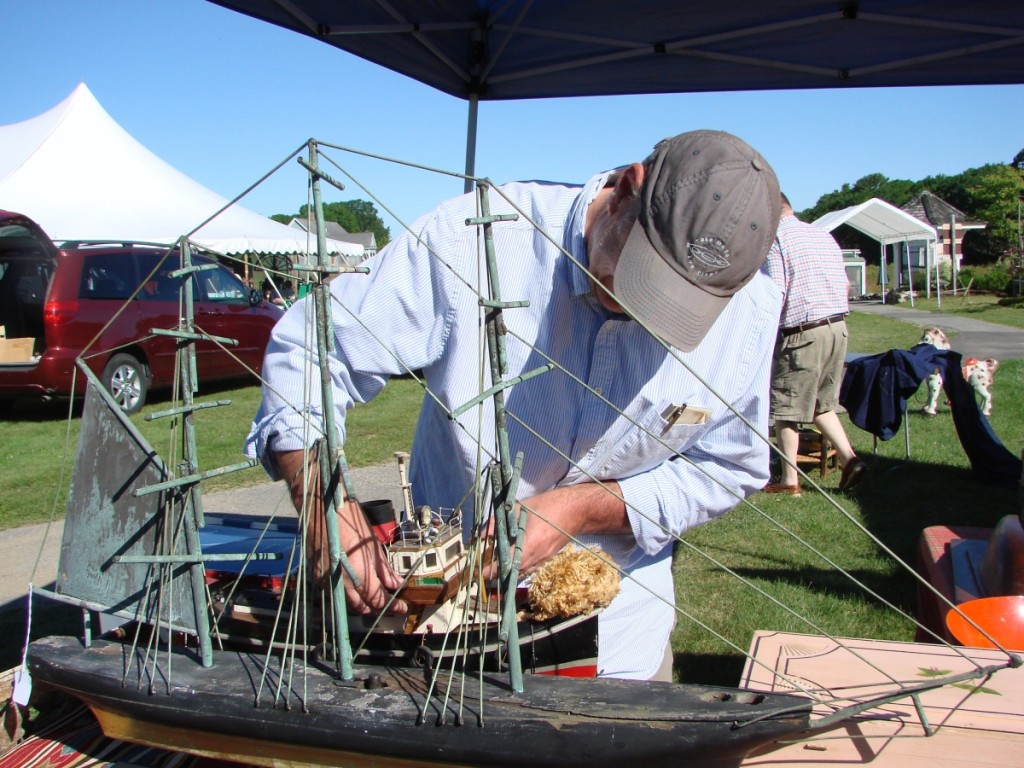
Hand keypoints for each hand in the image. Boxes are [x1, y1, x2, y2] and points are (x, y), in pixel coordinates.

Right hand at [276, 449, 406, 614]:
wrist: (321, 507)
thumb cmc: (349, 521)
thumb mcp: (373, 544)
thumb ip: (384, 569)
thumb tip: (396, 584)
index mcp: (358, 573)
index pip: (377, 601)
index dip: (392, 606)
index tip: (401, 607)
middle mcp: (341, 582)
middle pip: (361, 607)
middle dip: (376, 607)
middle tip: (389, 602)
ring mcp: (326, 580)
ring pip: (347, 603)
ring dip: (361, 602)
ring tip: (374, 593)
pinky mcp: (317, 576)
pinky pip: (335, 593)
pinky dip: (347, 593)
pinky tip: (355, 585)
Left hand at [487, 481, 628, 576]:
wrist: (575, 509)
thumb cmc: (547, 505)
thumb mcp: (519, 508)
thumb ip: (498, 522)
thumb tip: (482, 535)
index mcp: (530, 544)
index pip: (508, 564)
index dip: (493, 571)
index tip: (481, 574)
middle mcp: (538, 556)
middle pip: (514, 572)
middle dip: (498, 574)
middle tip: (484, 572)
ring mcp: (545, 558)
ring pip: (523, 572)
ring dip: (509, 572)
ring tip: (495, 568)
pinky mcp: (549, 557)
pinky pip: (531, 568)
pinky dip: (520, 568)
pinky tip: (512, 562)